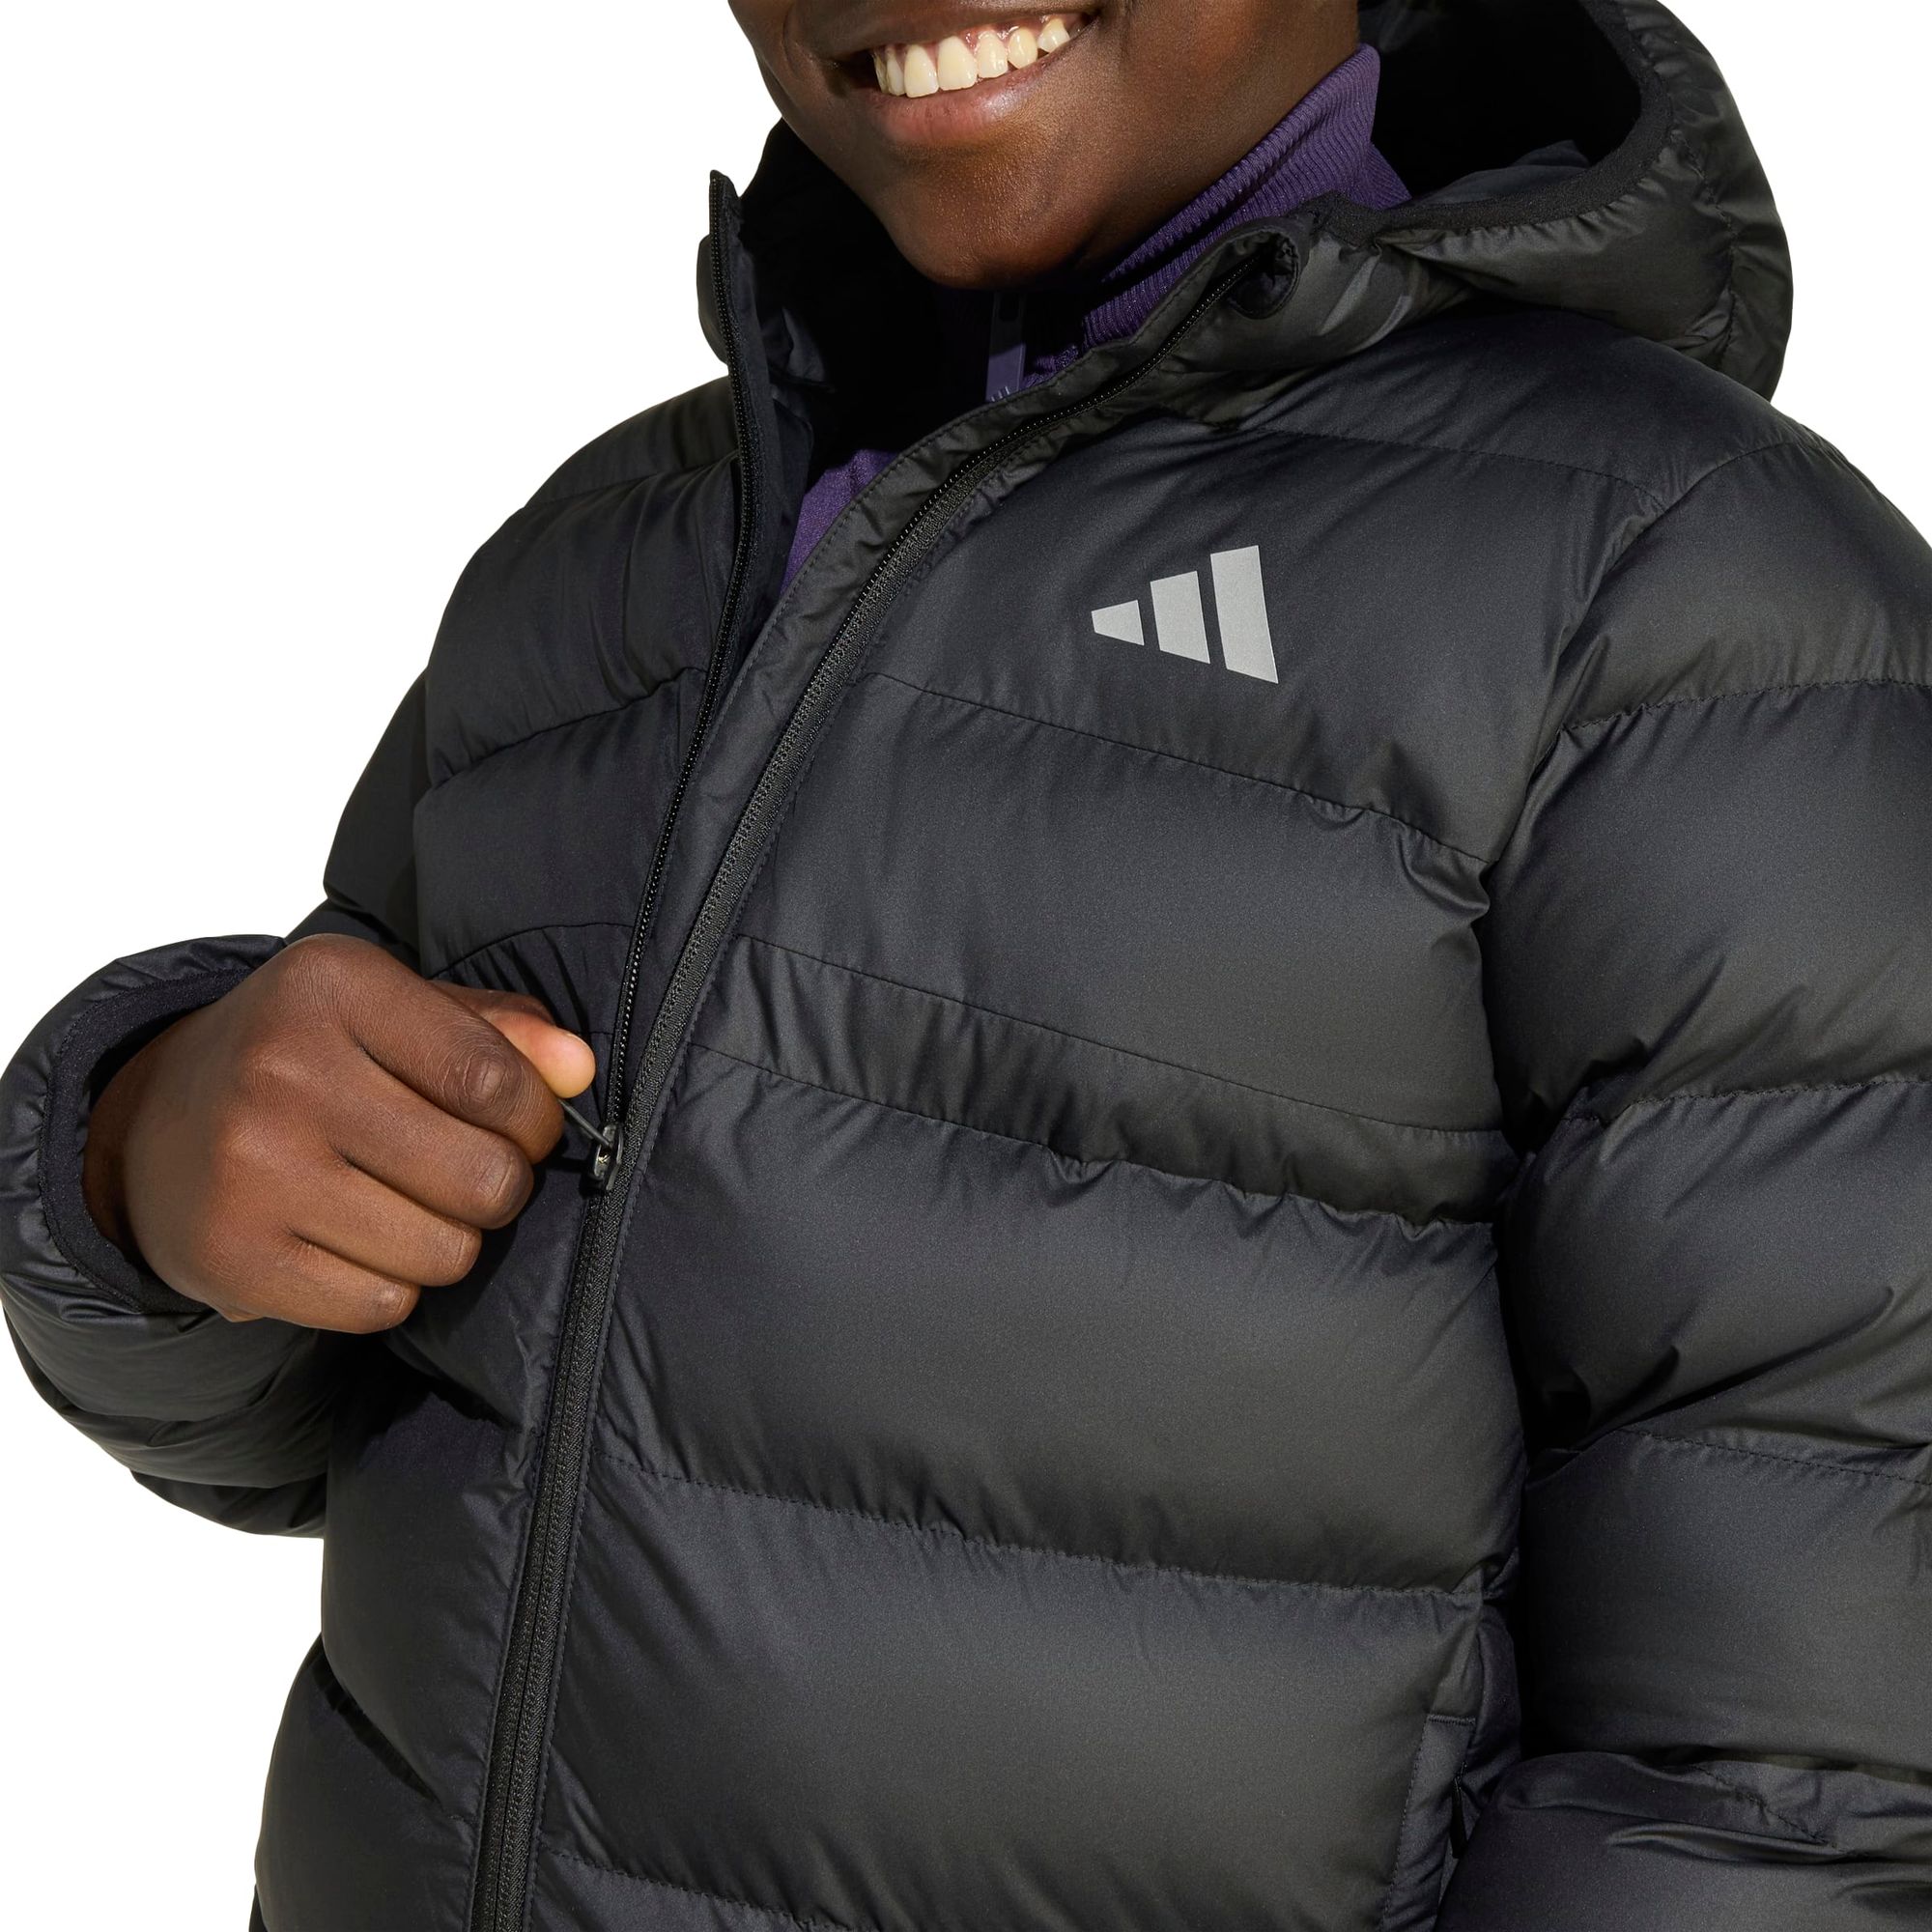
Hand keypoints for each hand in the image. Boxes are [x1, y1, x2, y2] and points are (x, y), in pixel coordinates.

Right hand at [81, 934, 595, 1331]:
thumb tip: (580, 1070)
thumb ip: (500, 1032)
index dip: (538, 1121)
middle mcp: (282, 1070)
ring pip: (444, 1252)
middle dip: (501, 1187)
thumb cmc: (310, 1057)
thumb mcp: (397, 1011)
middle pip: (483, 1177)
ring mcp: (249, 1169)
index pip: (494, 1080)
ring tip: (409, 1205)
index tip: (528, 1126)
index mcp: (334, 986)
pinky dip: (391, 1287)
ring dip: (450, 1241)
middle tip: (470, 1173)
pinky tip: (356, 1242)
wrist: (152, 1121)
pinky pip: (382, 1306)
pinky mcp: (232, 1257)